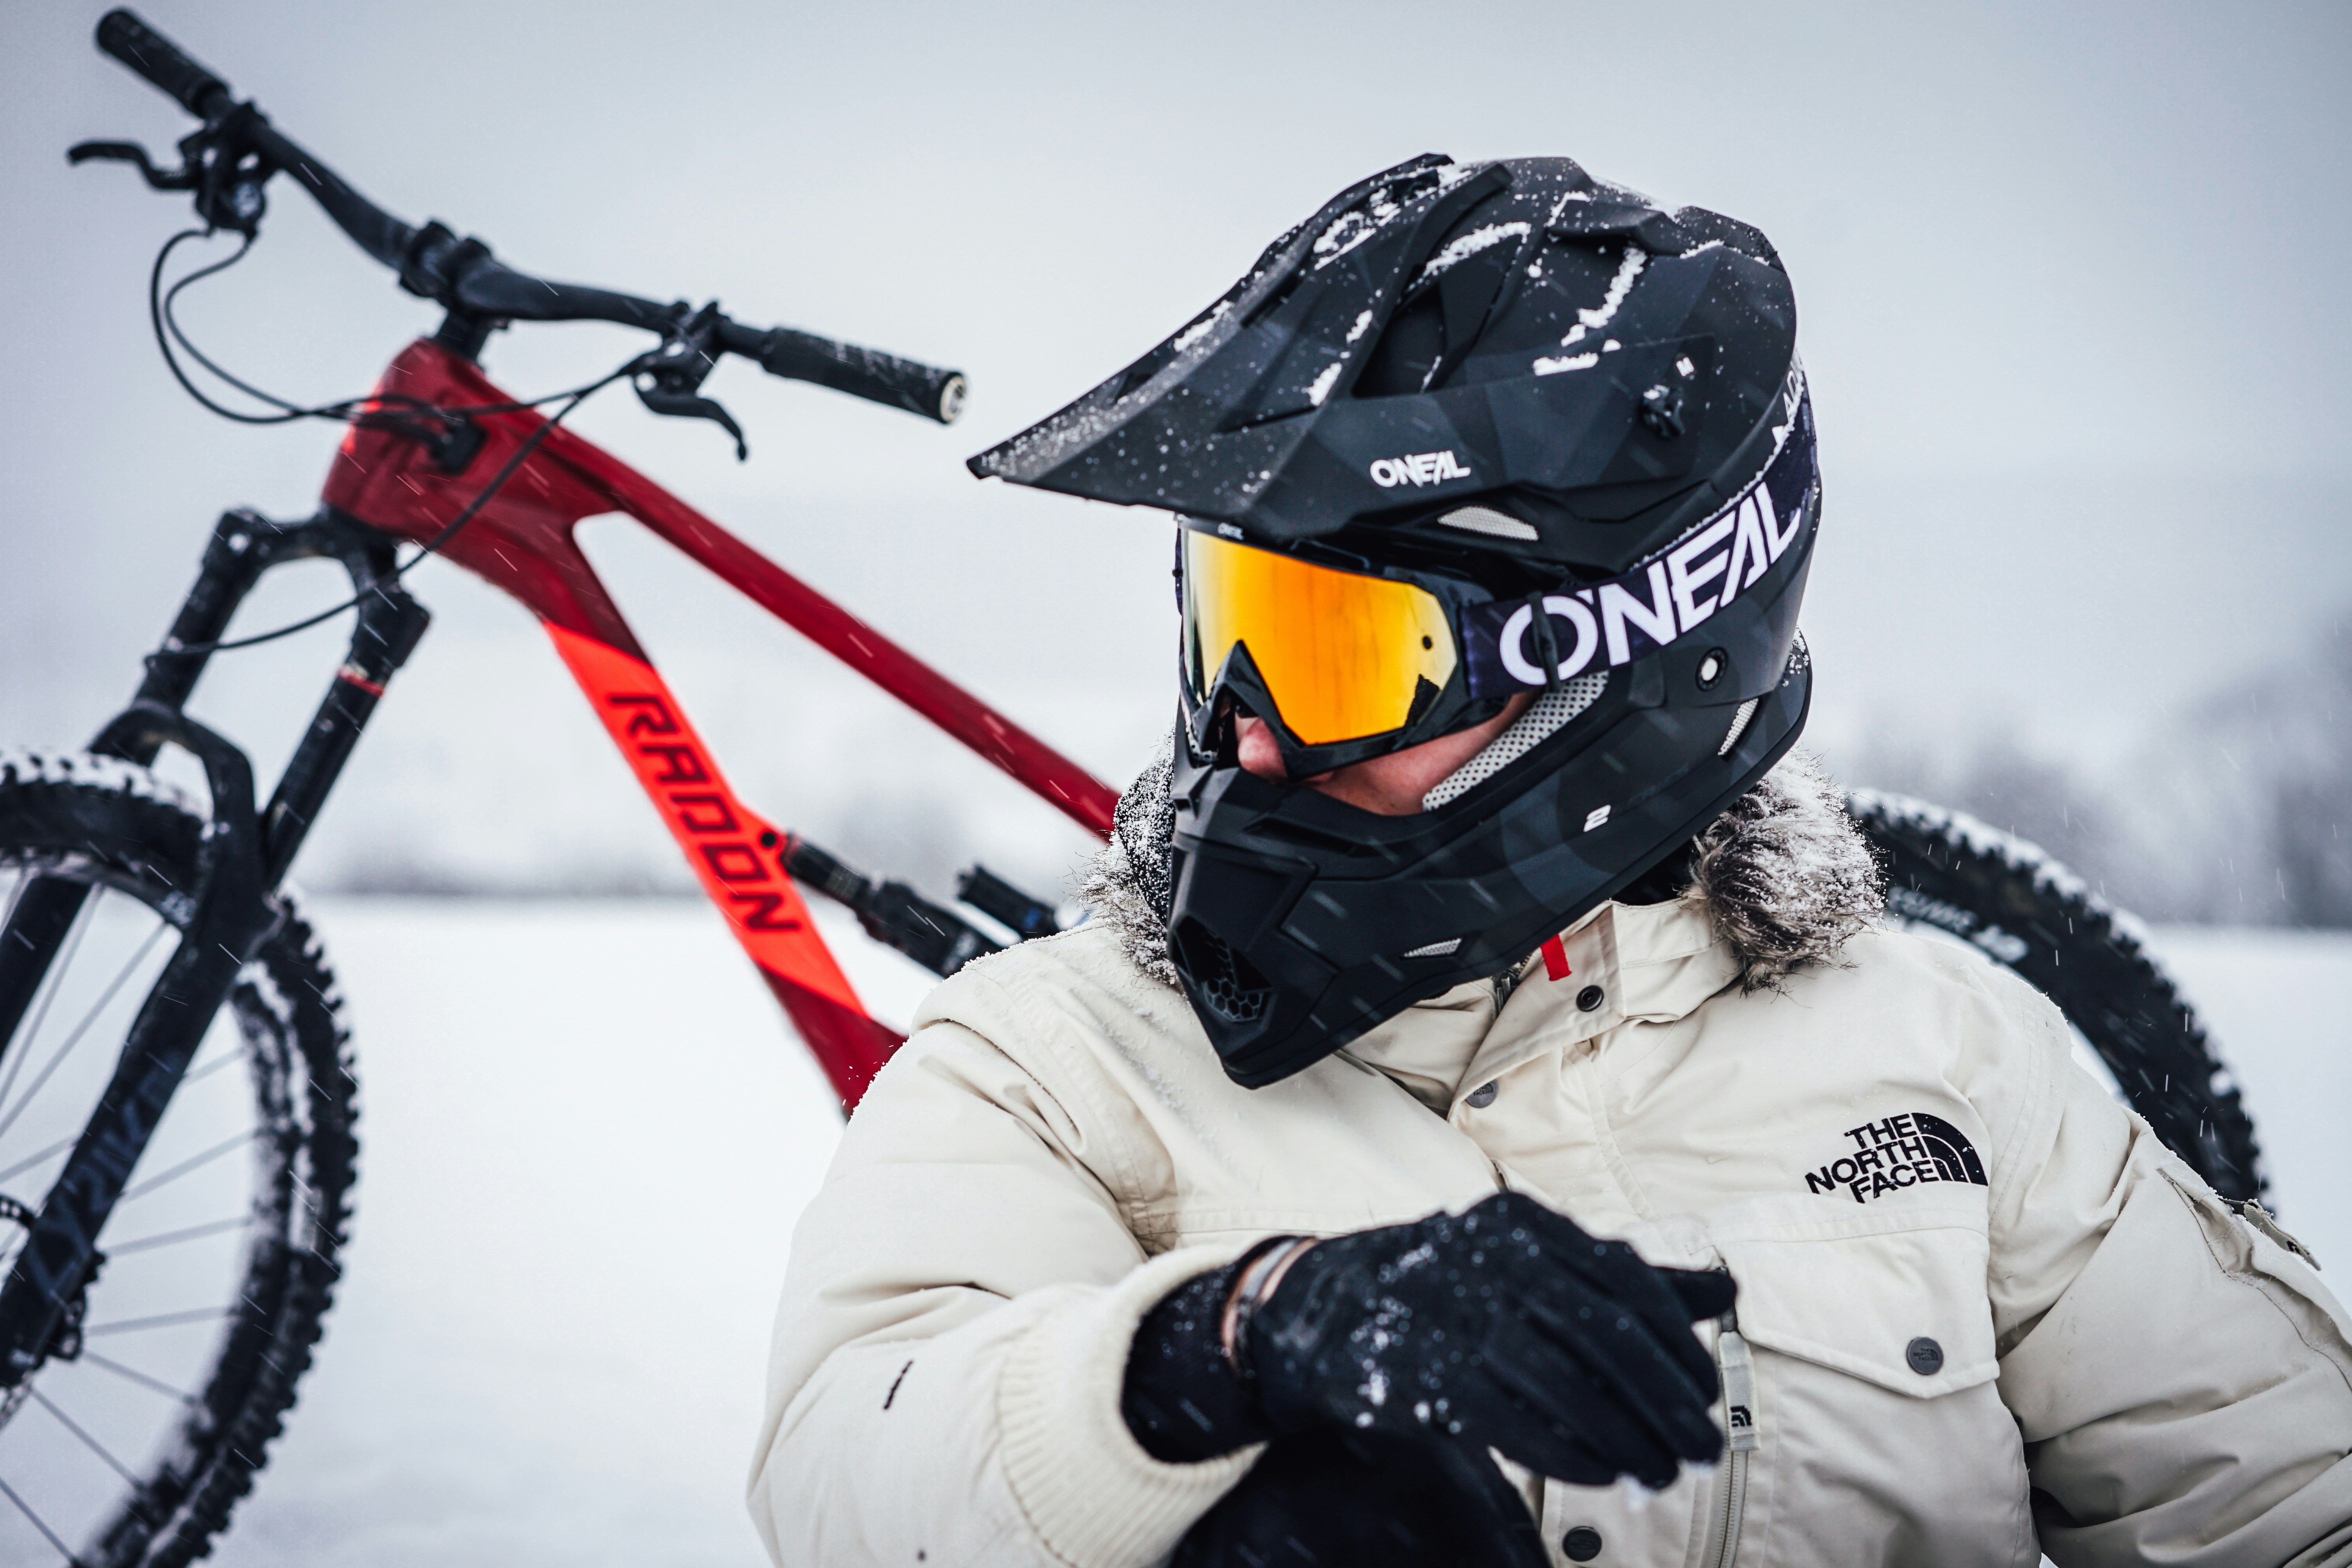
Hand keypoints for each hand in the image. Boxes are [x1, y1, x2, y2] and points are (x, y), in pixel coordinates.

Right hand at [1240, 1191, 1733, 1488]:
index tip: (1704, 1396)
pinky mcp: (1422, 1373)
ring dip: (1625, 1439)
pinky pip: (1516, 1423)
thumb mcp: (1528, 1262)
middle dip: (1663, 1403)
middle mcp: (1488, 1258)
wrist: (1316, 1308)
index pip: (1625, 1282)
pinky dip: (1569, 1454)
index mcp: (1521, 1223)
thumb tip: (1725, 1290)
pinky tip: (1599, 1473)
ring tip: (1657, 1473)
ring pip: (1566, 1386)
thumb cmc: (1445, 1287)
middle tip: (1700, 1451)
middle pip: (1604, 1337)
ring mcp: (1451, 1314)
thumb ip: (1623, 1278)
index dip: (1675, 1345)